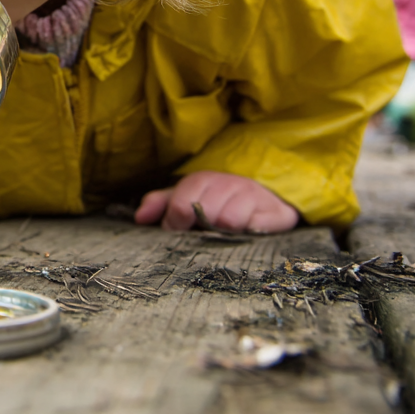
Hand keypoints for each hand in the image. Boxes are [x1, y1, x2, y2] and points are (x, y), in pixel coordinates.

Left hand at [134, 171, 298, 233]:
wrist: (267, 199)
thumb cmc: (219, 201)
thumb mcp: (186, 198)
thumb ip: (161, 204)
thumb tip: (139, 217)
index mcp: (202, 180)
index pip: (181, 205)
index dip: (176, 224)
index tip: (180, 231)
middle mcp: (227, 183)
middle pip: (205, 214)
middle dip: (202, 229)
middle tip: (206, 232)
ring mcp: (252, 196)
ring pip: (229, 221)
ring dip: (225, 233)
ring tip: (226, 233)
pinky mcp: (274, 213)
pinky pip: (255, 228)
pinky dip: (248, 234)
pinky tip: (247, 235)